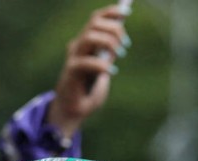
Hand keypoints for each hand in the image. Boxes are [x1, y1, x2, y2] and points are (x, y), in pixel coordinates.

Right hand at [47, 4, 127, 138]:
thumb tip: (121, 38)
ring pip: (89, 37)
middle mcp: (78, 46)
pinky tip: (110, 71)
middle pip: (94, 24)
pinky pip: (86, 61)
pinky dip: (101, 64)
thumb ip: (110, 54)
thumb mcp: (104, 68)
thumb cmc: (89, 90)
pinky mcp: (71, 71)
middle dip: (114, 29)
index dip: (111, 12)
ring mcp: (73, 58)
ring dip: (108, 42)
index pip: (96, 19)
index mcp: (85, 43)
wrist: (74, 111)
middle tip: (125, 45)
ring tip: (118, 55)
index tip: (127, 12)